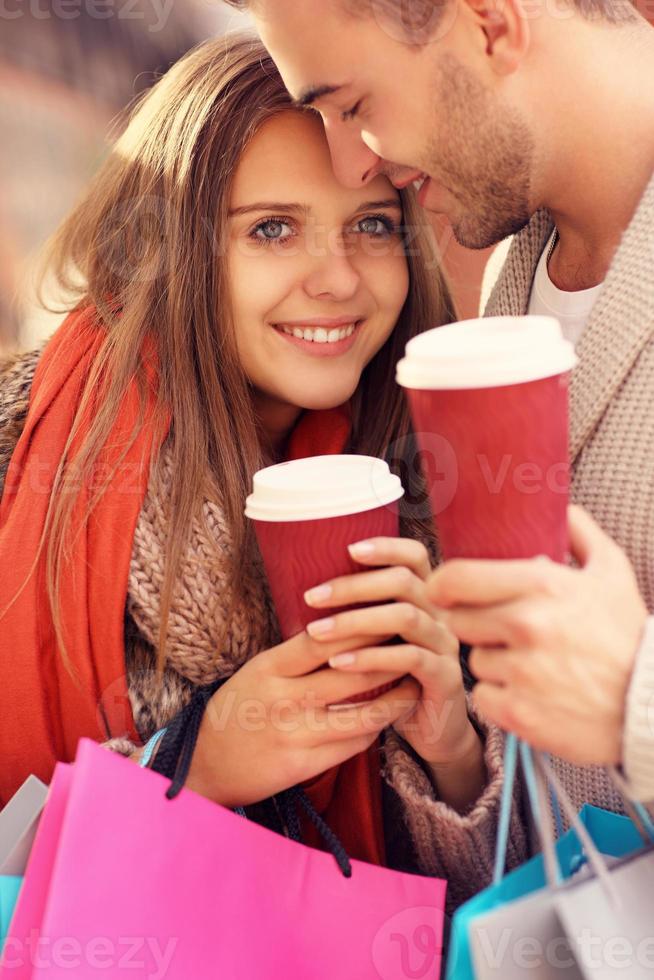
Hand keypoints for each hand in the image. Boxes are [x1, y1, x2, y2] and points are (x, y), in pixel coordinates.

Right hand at [186, 625, 418, 807]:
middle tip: (418, 645)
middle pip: (352, 673)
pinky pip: (354, 744)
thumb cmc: (238, 708)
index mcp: (270, 667)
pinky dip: (377, 727)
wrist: (207, 764)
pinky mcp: (304, 764)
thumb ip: (298, 655)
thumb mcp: (259, 671)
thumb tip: (347, 626)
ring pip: (363, 713)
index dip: (362, 625)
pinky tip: (390, 714)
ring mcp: (295, 733)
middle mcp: (283, 698)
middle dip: (391, 657)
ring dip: (396, 697)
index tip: (391, 612)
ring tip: (415, 681)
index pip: (324, 638)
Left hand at [304, 536, 483, 792]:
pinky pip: (411, 659)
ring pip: (406, 617)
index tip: (348, 549)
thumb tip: (311, 587)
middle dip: (354, 585)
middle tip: (312, 597)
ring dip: (355, 622)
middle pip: (405, 581)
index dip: (386, 547)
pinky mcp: (446, 677)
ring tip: (315, 632)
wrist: (433, 730)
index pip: (415, 556)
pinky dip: (372, 657)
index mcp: (427, 598)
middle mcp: (441, 615)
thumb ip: (363, 611)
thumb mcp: (380, 640)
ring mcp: (447, 644)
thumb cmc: (396, 679)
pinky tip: (341, 663)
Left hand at [426, 505, 647, 765]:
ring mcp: (520, 671)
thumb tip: (561, 507)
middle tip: (503, 629)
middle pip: (458, 619)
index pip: (457, 577)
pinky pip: (484, 696)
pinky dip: (500, 697)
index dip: (442, 584)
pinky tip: (531, 693)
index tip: (442, 590)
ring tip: (530, 664)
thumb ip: (581, 533)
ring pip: (474, 659)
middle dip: (475, 622)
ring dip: (493, 661)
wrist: (652, 704)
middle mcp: (525, 625)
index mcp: (542, 585)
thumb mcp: (613, 573)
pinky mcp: (518, 713)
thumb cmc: (629, 635)